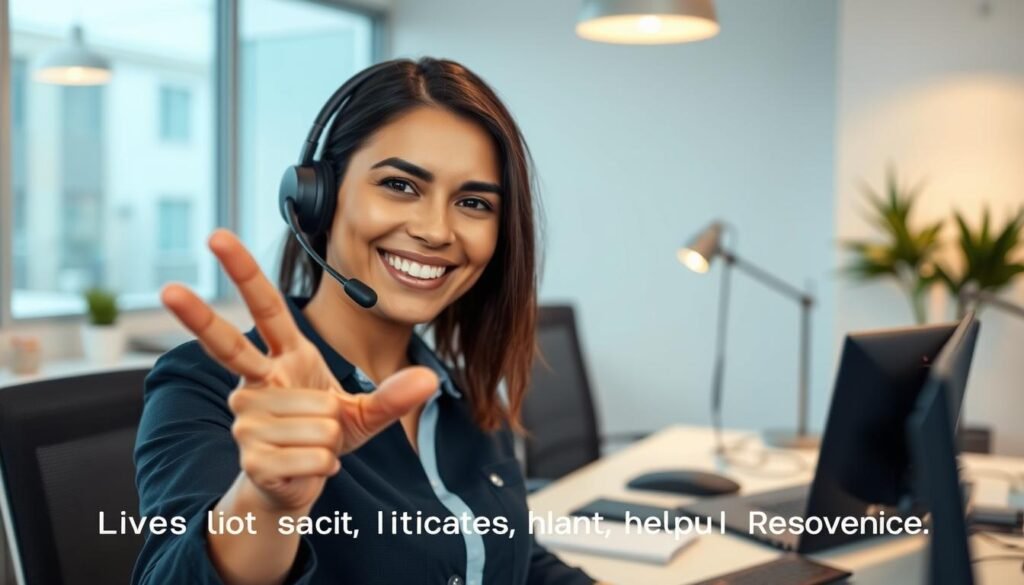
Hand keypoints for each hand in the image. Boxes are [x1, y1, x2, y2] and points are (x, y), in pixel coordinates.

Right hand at [160, 228, 437, 512]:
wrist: (298, 486)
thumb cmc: (323, 438)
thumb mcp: (363, 413)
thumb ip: (393, 395)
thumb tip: (429, 380)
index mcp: (282, 358)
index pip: (264, 308)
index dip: (243, 273)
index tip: (217, 237)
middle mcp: (254, 382)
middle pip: (229, 346)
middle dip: (196, 315)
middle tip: (166, 288)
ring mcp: (246, 418)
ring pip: (316, 421)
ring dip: (330, 440)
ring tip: (314, 445)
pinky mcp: (250, 456)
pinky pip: (313, 455)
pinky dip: (325, 465)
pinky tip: (308, 467)